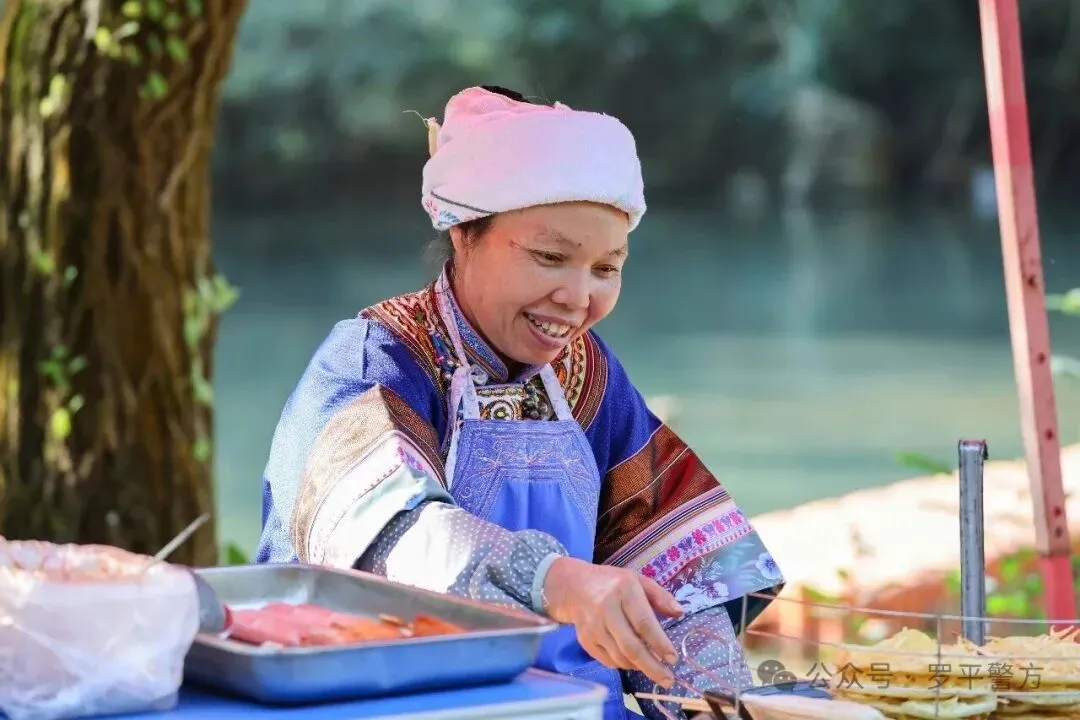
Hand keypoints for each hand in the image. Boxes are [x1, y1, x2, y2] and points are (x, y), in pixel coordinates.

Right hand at [542, 557, 683, 686]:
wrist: (575, 586)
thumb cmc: (613, 584)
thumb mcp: (638, 581)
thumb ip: (660, 596)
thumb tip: (680, 613)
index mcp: (623, 590)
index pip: (643, 622)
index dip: (659, 643)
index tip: (673, 658)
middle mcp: (606, 608)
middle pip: (630, 645)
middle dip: (651, 666)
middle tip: (668, 680)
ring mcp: (593, 626)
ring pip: (619, 656)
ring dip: (639, 667)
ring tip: (655, 671)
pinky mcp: (585, 639)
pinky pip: (607, 660)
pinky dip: (624, 665)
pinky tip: (635, 663)